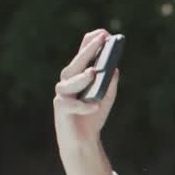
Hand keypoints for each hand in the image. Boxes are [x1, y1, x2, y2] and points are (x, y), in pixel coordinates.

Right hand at [52, 29, 118, 153]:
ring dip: (81, 77)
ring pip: (67, 84)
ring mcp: (62, 96)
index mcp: (77, 77)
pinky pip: (70, 105)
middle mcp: (67, 83)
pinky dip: (83, 105)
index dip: (90, 44)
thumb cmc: (93, 117)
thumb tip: (114, 68)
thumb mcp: (106, 98)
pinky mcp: (60, 111)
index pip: (82, 57)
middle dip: (87, 51)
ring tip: (94, 72)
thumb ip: (109, 83)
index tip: (103, 33)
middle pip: (75, 65)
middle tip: (101, 40)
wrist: (83, 142)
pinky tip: (95, 105)